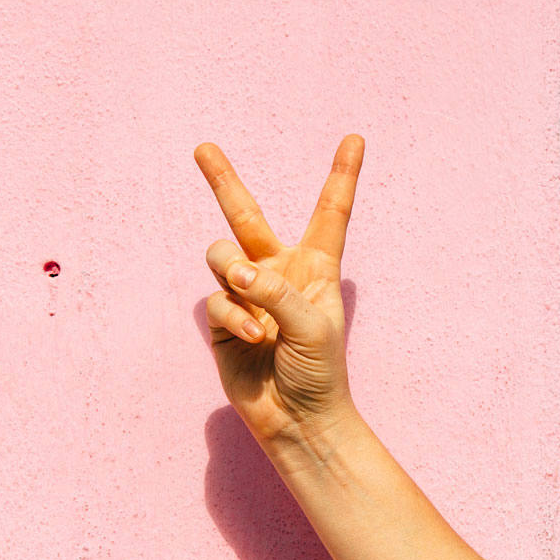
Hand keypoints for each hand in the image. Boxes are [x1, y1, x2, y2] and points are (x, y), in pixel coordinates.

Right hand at [194, 134, 364, 447]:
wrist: (298, 419)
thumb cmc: (320, 373)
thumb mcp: (312, 325)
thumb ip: (276, 290)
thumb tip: (233, 268)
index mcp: (317, 267)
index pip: (331, 213)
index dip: (342, 176)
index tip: (355, 140)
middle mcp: (279, 273)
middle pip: (246, 216)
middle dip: (223, 182)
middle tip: (203, 149)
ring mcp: (247, 295)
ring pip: (221, 255)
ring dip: (233, 272)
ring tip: (252, 305)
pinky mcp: (222, 321)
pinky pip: (216, 299)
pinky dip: (232, 315)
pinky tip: (251, 338)